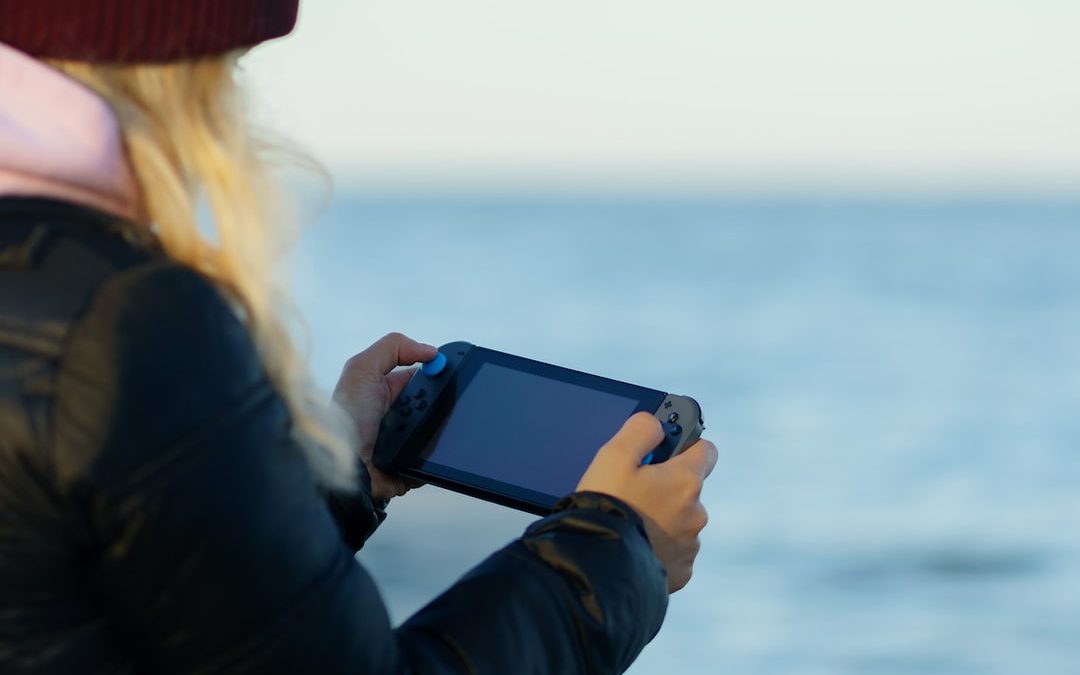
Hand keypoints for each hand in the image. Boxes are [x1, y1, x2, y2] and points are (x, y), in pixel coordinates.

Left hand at [333, 332, 437, 501]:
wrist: (345, 467)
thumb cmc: (346, 418)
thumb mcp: (362, 369)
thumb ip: (393, 348)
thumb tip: (431, 351)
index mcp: (384, 390)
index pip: (420, 375)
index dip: (436, 371)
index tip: (449, 369)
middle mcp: (396, 415)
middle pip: (434, 402)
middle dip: (440, 400)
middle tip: (434, 402)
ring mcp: (404, 441)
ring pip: (438, 428)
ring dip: (441, 426)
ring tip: (429, 428)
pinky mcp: (411, 465)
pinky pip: (435, 457)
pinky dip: (439, 453)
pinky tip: (437, 450)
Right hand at [575, 412, 716, 592]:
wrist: (598, 566)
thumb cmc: (605, 507)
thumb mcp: (614, 455)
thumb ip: (640, 430)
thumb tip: (655, 423)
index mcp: (685, 481)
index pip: (705, 450)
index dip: (685, 447)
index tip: (665, 453)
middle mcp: (696, 513)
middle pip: (687, 489)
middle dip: (665, 488)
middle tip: (632, 493)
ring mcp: (690, 545)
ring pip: (679, 522)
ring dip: (661, 520)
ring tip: (628, 523)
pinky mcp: (681, 572)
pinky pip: (673, 553)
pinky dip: (658, 548)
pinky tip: (634, 546)